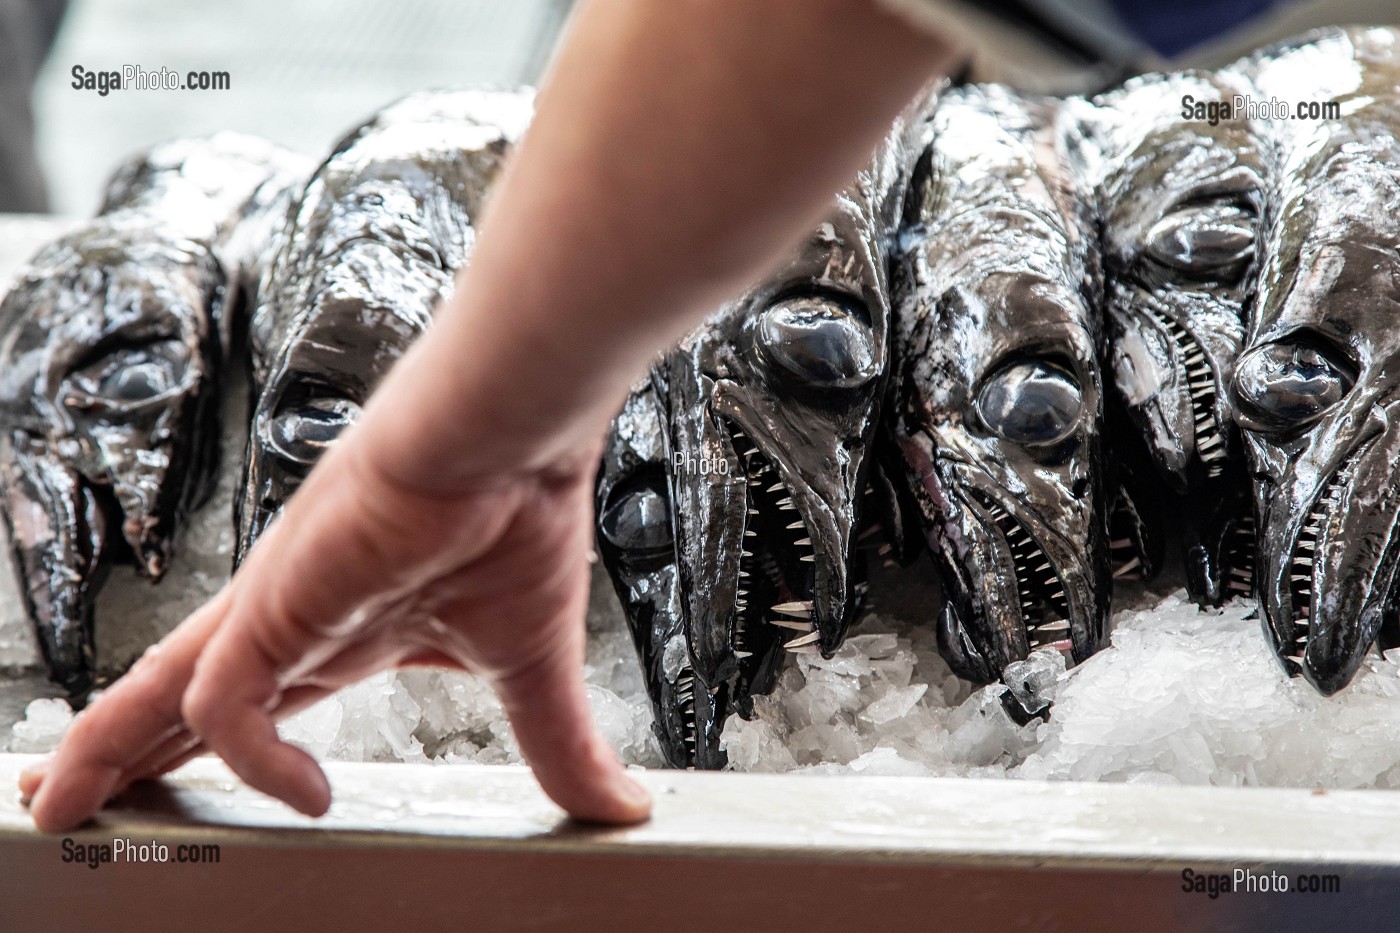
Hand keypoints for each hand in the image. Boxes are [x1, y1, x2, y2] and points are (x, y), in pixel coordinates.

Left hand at [20, 407, 650, 830]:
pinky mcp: (277, 602)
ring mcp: (278, 605)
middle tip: (62, 797)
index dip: (216, 743)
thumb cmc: (519, 512)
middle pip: (179, 692)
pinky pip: (231, 701)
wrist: (512, 434)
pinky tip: (303, 795)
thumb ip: (560, 746)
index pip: (260, 697)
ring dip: (105, 748)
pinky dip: (258, 757)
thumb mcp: (532, 668)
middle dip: (123, 746)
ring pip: (157, 689)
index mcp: (349, 625)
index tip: (179, 778)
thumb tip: (619, 804)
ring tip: (52, 806)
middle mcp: (297, 615)